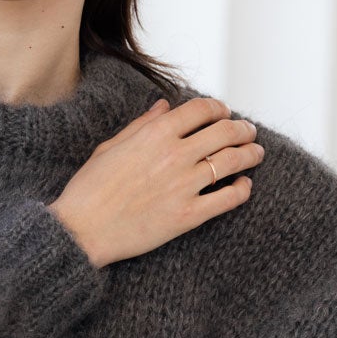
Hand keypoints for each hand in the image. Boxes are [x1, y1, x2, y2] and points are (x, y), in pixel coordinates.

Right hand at [49, 96, 263, 268]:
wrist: (81, 230)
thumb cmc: (89, 188)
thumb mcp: (111, 147)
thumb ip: (142, 124)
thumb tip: (165, 107)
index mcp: (154, 133)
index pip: (202, 109)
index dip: (220, 108)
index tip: (225, 113)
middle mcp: (174, 154)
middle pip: (225, 131)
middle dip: (243, 128)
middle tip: (249, 132)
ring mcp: (184, 185)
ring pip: (232, 161)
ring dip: (251, 153)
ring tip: (256, 153)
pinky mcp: (188, 215)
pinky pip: (228, 198)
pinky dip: (242, 189)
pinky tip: (244, 185)